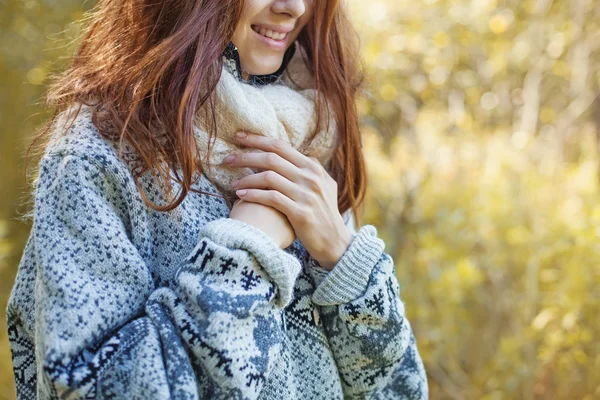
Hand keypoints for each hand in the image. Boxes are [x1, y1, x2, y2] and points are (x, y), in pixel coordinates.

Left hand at [221, 131, 353, 269]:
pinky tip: (241, 196)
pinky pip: (271, 198)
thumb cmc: (324, 214)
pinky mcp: (300, 212)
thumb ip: (309, 171)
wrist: (336, 242)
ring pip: (268, 177)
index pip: (280, 146)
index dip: (257, 139)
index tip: (238, 136)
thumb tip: (295, 157)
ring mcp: (306, 194)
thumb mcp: (324, 186)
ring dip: (246, 179)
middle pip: (271, 158)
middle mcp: (311, 177)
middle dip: (246, 156)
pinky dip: (253, 195)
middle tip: (227, 159)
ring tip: (233, 183)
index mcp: (313, 167)